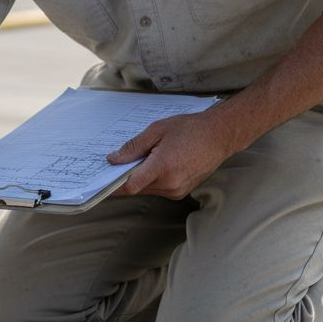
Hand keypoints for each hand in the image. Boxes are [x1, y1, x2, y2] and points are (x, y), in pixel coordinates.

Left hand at [106, 110, 234, 198]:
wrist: (219, 136)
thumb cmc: (190, 129)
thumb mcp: (157, 130)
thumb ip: (134, 147)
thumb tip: (114, 159)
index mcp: (163, 167)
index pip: (130, 186)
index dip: (113, 184)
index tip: (103, 180)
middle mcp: (170, 183)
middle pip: (136, 188)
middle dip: (128, 176)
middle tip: (126, 159)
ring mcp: (176, 190)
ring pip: (147, 189)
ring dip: (141, 177)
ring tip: (151, 156)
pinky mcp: (180, 192)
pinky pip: (158, 189)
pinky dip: (153, 179)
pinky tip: (161, 163)